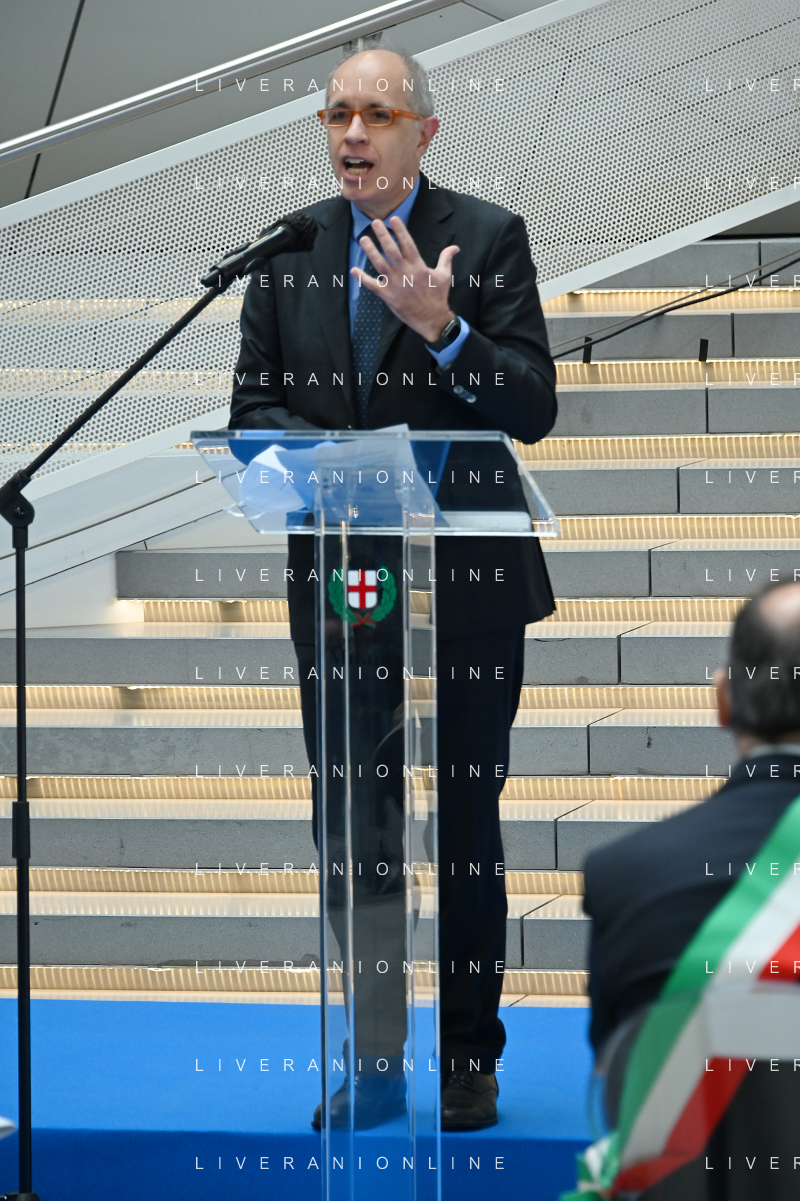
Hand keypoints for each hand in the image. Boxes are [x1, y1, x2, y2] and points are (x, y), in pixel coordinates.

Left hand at [351, 215, 459, 343]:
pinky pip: (373, 286)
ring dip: (370, 251)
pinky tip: (354, 270)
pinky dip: (362, 278)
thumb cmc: (438, 297)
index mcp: (418, 266)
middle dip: (383, 235)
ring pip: (380, 264)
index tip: (393, 219)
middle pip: (391, 250)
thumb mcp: (445, 276)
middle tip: (375, 222)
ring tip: (363, 239)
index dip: (400, 231)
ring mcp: (395, 284)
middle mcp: (405, 273)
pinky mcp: (388, 296)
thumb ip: (446, 258)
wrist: (432, 319)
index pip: (407, 244)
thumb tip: (455, 247)